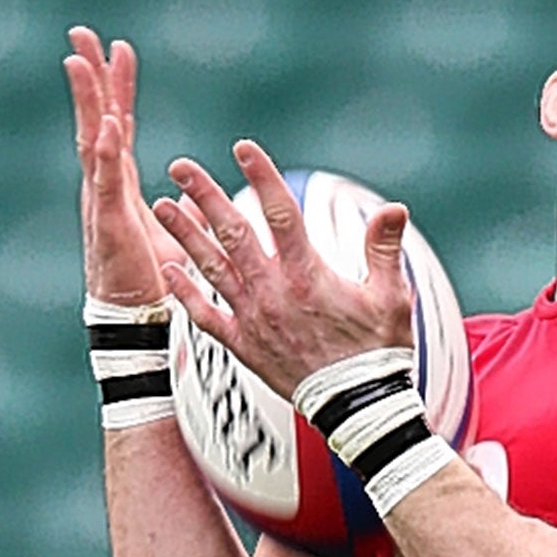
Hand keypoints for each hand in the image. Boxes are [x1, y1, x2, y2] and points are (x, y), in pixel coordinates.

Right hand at [63, 27, 183, 305]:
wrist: (135, 315)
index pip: (118, 125)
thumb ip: (184, 211)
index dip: (119, 89)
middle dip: (91, 78)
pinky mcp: (109, 223)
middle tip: (81, 35)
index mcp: (120, 183)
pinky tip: (108, 125)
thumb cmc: (152, 277)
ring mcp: (102, 200)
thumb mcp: (176, 234)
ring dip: (88, 101)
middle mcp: (105, 184)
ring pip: (92, 140)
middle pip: (95, 120)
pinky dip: (106, 153)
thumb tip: (195, 197)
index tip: (119, 51)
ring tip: (78, 62)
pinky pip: (106, 181)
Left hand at [152, 142, 414, 401]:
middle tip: (180, 166)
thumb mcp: (392, 297)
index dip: (262, 176)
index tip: (243, 147)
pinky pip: (206, 317)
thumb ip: (385, 249)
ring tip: (161, 206)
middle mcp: (274, 292)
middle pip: (233, 233)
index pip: (280, 213)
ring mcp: (254, 319)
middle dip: (205, 195)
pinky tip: (168, 271)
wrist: (359, 409)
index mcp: (308, 274)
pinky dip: (185, 294)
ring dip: (185, 234)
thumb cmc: (380, 353)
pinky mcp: (244, 347)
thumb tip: (394, 208)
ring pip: (211, 268)